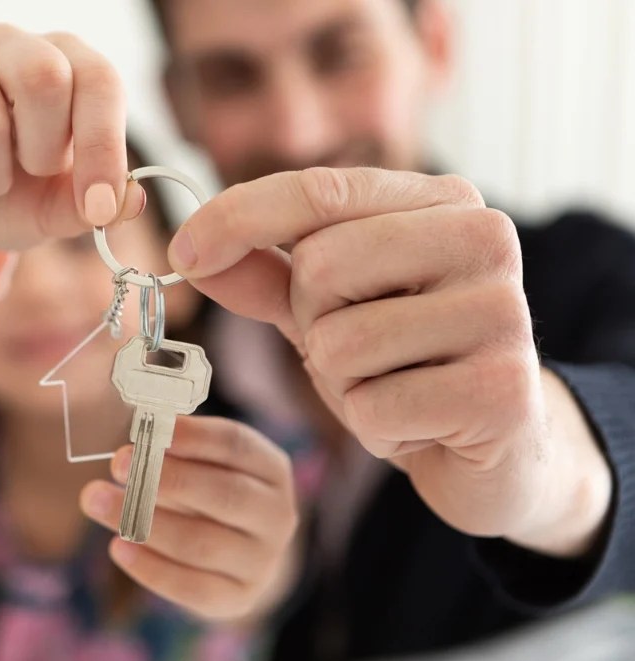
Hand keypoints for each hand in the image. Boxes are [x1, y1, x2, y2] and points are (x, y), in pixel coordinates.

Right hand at [0, 25, 144, 270]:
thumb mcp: (54, 209)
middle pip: (42, 75)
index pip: (98, 80)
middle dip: (39, 151)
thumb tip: (131, 202)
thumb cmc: (8, 195)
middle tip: (25, 172)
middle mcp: (10, 43)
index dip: (103, 146)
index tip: (98, 205)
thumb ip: (92, 207)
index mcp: (65, 62)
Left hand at [80, 416, 298, 620]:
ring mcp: (262, 561)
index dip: (192, 437)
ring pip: (202, 544)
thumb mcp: (204, 462)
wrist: (240, 553)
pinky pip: (192, 587)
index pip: (236, 445)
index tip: (149, 429)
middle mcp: (277, 515)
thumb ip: (175, 449)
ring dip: (144, 522)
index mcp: (272, 469)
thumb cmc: (209, 491)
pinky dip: (150, 568)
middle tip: (117, 463)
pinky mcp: (239, 598)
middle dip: (166, 478)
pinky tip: (117, 547)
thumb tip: (137, 440)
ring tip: (97, 500)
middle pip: (224, 494)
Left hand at [168, 168, 611, 557]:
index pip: (320, 189)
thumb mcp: (326, 307)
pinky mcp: (502, 389)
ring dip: (344, 384)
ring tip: (395, 386)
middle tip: (361, 348)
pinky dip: (375, 427)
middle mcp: (484, 237)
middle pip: (322, 267)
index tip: (184, 251)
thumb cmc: (403, 362)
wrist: (494, 445)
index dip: (239, 218)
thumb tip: (191, 251)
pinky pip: (374, 407)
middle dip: (314, 323)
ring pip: (340, 343)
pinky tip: (419, 424)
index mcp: (441, 200)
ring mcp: (503, 310)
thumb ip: (262, 274)